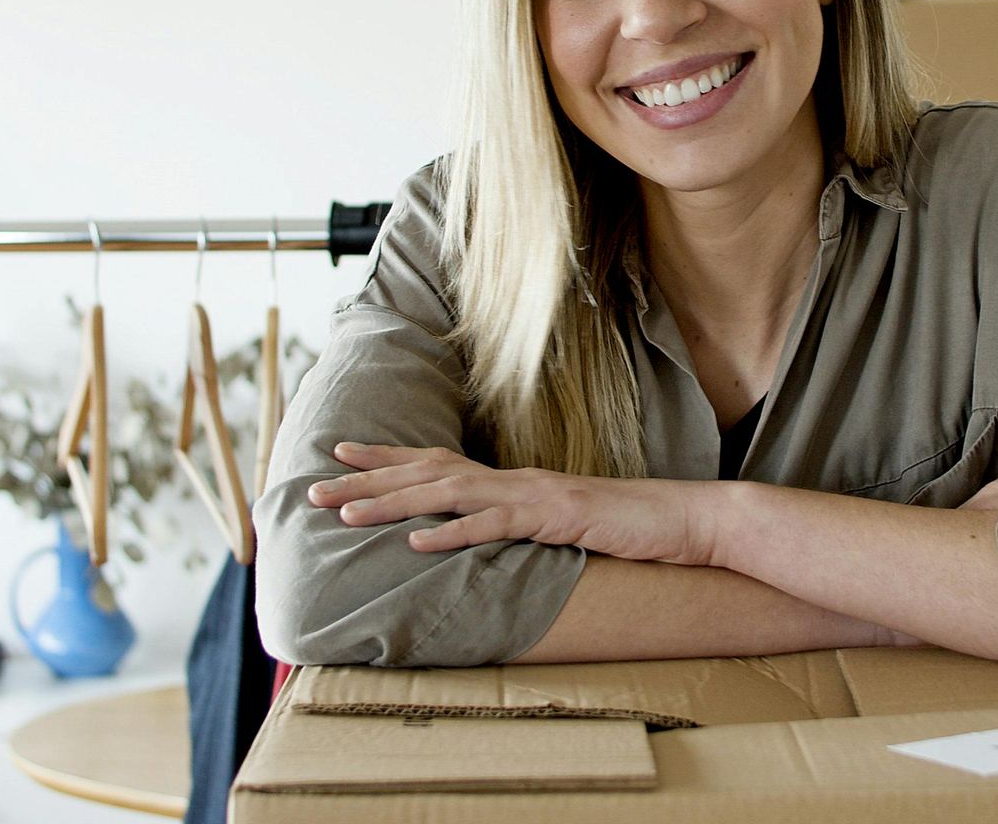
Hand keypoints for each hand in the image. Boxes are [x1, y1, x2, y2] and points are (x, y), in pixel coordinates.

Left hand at [306, 442, 725, 564]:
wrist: (685, 519)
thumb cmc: (627, 527)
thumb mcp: (564, 526)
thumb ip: (523, 525)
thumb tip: (486, 534)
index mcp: (514, 481)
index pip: (438, 462)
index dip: (386, 458)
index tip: (339, 454)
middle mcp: (515, 479)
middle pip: (427, 472)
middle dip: (366, 478)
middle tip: (313, 486)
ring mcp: (533, 494)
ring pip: (448, 493)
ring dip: (392, 503)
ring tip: (345, 512)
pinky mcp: (555, 517)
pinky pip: (496, 525)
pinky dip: (452, 533)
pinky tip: (416, 543)